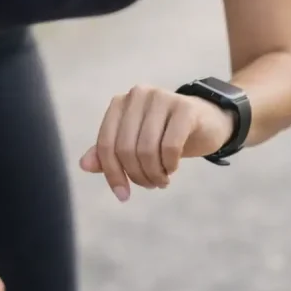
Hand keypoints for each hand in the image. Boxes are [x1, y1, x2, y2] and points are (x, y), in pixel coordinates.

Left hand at [78, 85, 234, 201]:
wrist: (206, 122)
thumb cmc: (165, 135)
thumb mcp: (135, 144)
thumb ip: (108, 153)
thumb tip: (84, 165)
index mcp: (120, 103)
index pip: (106, 144)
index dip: (112, 174)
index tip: (123, 195)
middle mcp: (138, 95)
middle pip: (126, 149)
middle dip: (137, 176)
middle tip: (151, 185)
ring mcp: (162, 97)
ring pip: (147, 150)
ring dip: (154, 174)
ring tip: (161, 180)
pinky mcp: (185, 107)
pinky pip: (170, 146)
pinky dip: (169, 165)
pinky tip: (172, 168)